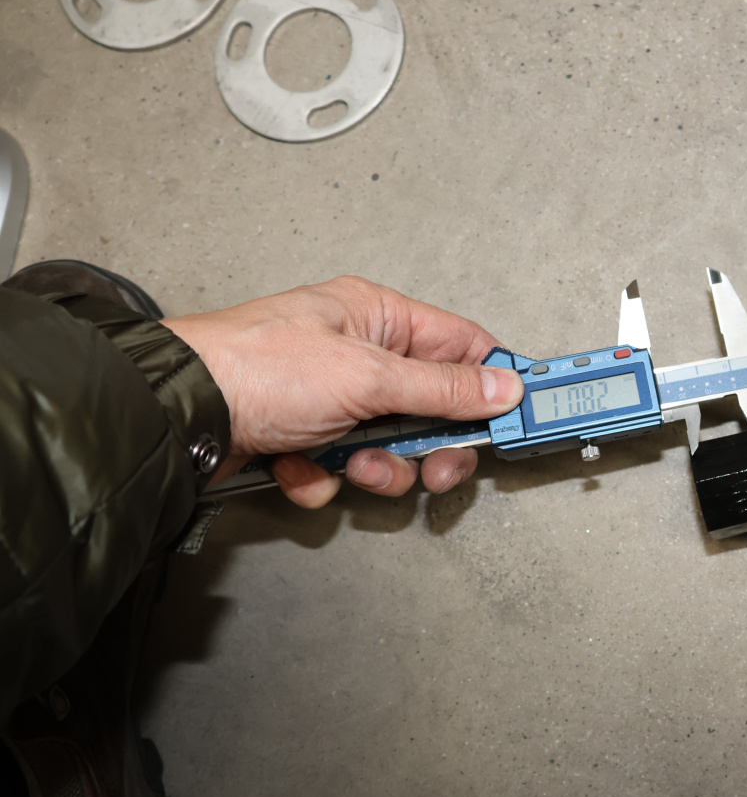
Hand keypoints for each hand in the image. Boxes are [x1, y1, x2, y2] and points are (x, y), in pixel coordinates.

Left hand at [163, 276, 522, 507]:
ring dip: (377, 467)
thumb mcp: (367, 376)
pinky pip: (343, 469)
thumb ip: (444, 387)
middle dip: (432, 445)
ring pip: (391, 448)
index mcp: (379, 318)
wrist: (177, 415)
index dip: (493, 384)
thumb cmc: (255, 368)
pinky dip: (327, 478)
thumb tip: (502, 386)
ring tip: (350, 463)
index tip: (518, 418)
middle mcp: (358, 355)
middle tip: (434, 465)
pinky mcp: (304, 438)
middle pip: (432, 408)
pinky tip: (303, 466)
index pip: (463, 348)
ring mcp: (330, 399)